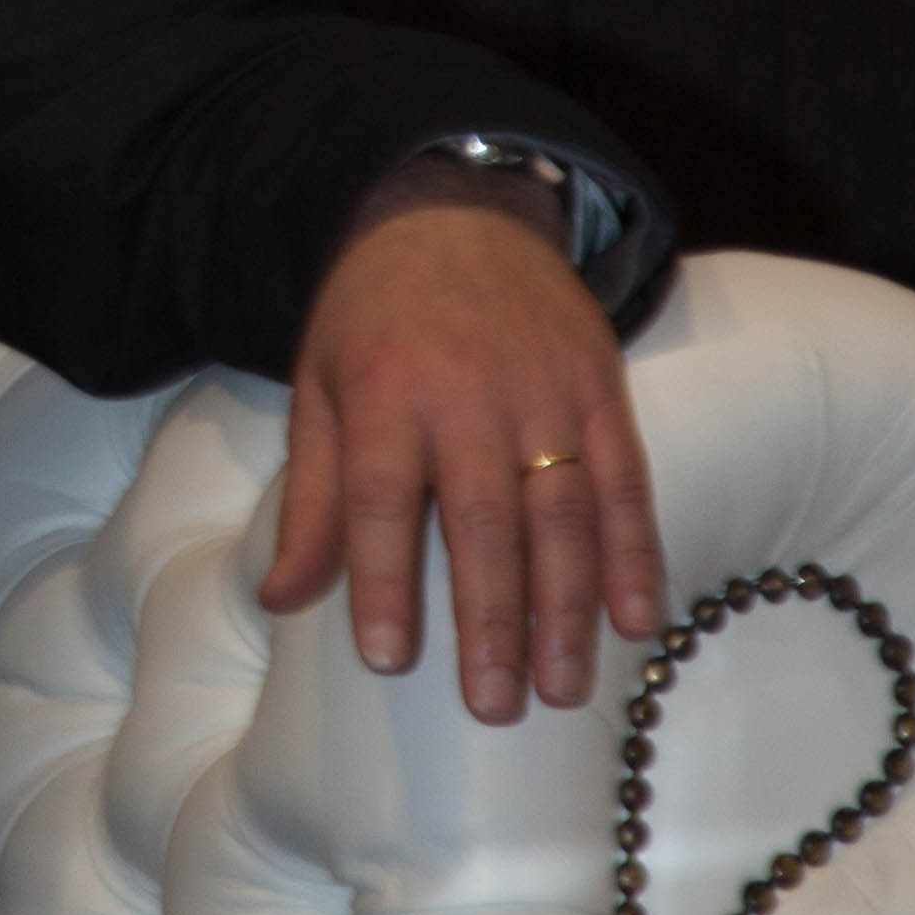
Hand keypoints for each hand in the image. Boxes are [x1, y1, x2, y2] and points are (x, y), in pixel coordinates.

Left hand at [263, 175, 663, 723]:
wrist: (453, 209)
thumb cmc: (371, 316)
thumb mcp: (318, 390)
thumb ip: (307, 499)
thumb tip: (279, 598)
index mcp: (383, 393)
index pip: (380, 498)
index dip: (386, 579)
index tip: (388, 659)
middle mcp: (467, 393)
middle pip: (483, 519)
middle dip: (491, 619)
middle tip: (494, 705)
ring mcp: (542, 390)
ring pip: (562, 511)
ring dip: (568, 607)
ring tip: (565, 689)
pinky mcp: (598, 386)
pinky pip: (624, 479)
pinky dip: (634, 552)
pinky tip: (636, 620)